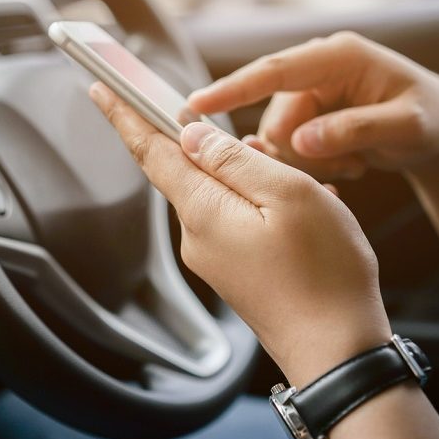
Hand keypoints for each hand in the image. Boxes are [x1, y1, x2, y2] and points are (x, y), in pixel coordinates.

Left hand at [89, 82, 390, 387]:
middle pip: (188, 170)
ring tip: (301, 188)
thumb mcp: (288, 194)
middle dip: (212, 147)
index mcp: (202, 209)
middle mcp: (196, 234)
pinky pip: (235, 220)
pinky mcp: (231, 270)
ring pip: (219, 194)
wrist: (336, 351)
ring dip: (250, 178)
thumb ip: (234, 161)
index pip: (150, 150)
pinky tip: (300, 212)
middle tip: (253, 142)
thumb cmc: (322, 272)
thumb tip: (192, 134)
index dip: (125, 115)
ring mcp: (212, 256)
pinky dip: (262, 205)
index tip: (102, 87)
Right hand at [187, 31, 438, 180]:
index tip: (196, 105)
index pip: (274, 72)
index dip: (233, 90)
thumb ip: (354, 130)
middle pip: (274, 121)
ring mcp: (306, 96)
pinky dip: (311, 167)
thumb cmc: (430, 119)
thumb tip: (299, 143)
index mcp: (336, 58)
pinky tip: (346, 165)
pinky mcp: (303, 118)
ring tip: (354, 164)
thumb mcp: (406, 126)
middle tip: (348, 167)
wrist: (437, 129)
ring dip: (310, 164)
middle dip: (302, 154)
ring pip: (277, 144)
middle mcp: (314, 72)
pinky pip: (285, 152)